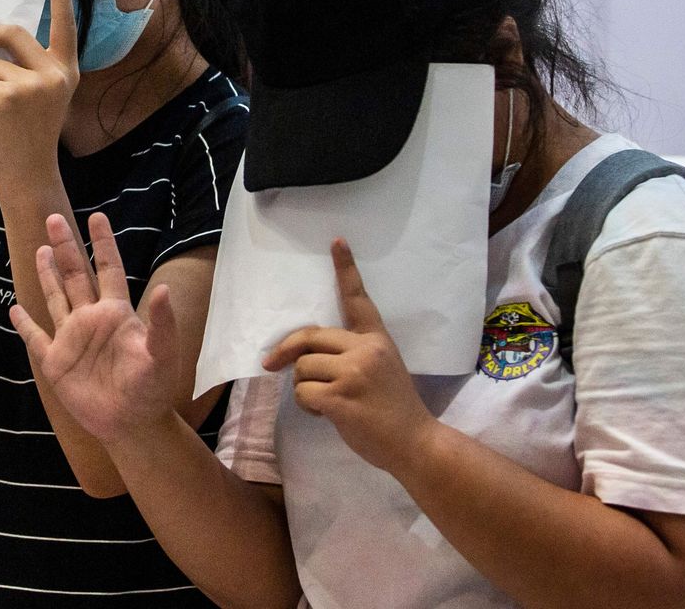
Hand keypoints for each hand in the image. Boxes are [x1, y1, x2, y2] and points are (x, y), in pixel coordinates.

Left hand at [0, 0, 76, 193]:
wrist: (29, 176)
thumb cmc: (31, 137)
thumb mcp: (44, 98)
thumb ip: (33, 69)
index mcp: (66, 72)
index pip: (65, 26)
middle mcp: (53, 74)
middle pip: (12, 32)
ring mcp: (30, 85)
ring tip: (0, 113)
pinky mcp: (5, 97)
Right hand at [10, 212, 179, 443]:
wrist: (132, 424)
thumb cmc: (152, 389)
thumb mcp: (163, 354)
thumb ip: (162, 323)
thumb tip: (163, 289)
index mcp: (115, 313)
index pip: (108, 268)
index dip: (103, 243)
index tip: (96, 216)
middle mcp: (91, 319)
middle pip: (75, 275)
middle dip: (66, 247)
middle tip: (53, 217)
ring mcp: (71, 339)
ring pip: (55, 298)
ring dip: (47, 274)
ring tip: (40, 249)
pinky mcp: (55, 362)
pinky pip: (35, 338)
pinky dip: (24, 324)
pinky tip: (14, 309)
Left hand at [263, 239, 438, 476]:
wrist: (415, 443)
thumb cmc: (394, 408)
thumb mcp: (381, 368)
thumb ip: (352, 354)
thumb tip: (305, 355)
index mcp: (376, 338)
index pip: (358, 298)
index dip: (346, 269)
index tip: (336, 241)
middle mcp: (365, 349)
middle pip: (308, 337)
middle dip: (286, 352)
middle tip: (270, 364)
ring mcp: (353, 373)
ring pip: (301, 368)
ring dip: (303, 388)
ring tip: (325, 402)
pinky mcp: (341, 397)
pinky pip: (303, 393)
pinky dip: (307, 407)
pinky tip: (325, 415)